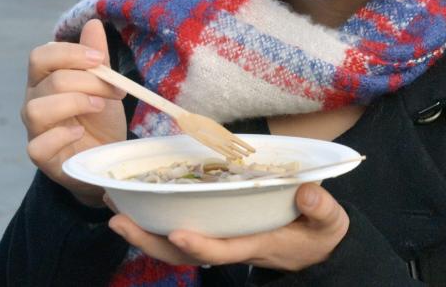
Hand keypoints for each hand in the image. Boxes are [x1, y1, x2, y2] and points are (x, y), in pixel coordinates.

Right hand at [22, 19, 126, 206]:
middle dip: (89, 80)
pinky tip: (80, 133)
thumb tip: (94, 23)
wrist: (107, 156)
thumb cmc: (100, 119)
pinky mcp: (42, 156)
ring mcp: (36, 130)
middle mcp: (35, 102)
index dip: (69, 53)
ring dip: (75, 103)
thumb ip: (97, 58)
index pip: (40, 56)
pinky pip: (37, 145)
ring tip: (99, 106)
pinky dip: (60, 136)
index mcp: (47, 81)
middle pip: (50, 80)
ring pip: (37, 109)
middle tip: (115, 90)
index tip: (99, 59)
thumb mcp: (105, 85)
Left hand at [108, 183, 349, 270]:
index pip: (223, 250)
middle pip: (182, 254)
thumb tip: (307, 191)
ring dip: (143, 233)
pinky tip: (138, 208)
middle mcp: (232, 246)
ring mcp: (222, 241)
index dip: (199, 245)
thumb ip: (321, 208)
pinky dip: (155, 224)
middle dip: (148, 241)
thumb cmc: (321, 234)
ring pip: (174, 247)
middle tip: (118, 220)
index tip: (177, 233)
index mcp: (257, 243)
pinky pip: (180, 234)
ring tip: (115, 212)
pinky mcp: (218, 233)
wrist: (318, 252)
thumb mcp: (330, 222)